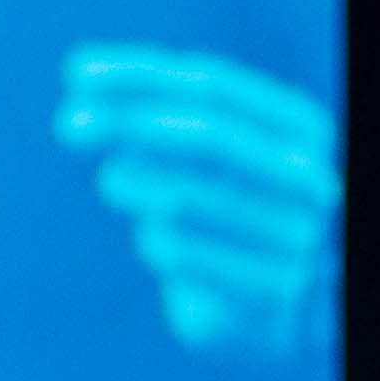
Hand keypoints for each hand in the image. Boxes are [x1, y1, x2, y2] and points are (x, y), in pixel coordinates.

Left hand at [55, 44, 339, 380]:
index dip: (142, 75)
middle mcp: (311, 177)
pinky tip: (152, 237)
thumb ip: (152, 115)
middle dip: (129, 122)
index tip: (76, 73)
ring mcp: (299, 236)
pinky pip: (190, 258)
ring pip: (192, 200)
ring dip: (138, 186)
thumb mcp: (204, 154)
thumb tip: (78, 76)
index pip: (214, 85)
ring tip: (111, 182)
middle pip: (206, 136)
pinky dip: (157, 242)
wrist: (279, 307)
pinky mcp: (273, 292)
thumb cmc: (230, 210)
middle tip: (68, 125)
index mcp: (301, 126)